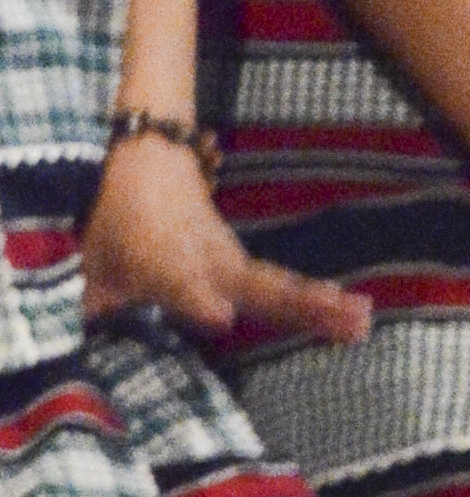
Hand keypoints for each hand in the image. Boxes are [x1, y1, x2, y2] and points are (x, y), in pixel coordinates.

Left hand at [80, 137, 373, 353]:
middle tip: (348, 322)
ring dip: (322, 303)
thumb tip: (79, 342)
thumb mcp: (90, 261)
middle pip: (259, 286)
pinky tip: (349, 312)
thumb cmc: (113, 214)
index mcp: (166, 262)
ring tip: (362, 321)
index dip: (199, 300)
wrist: (147, 154)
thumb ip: (91, 302)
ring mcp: (229, 258)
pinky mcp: (235, 259)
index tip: (221, 317)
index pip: (185, 284)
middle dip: (301, 305)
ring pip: (278, 285)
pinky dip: (316, 299)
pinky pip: (277, 284)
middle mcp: (207, 261)